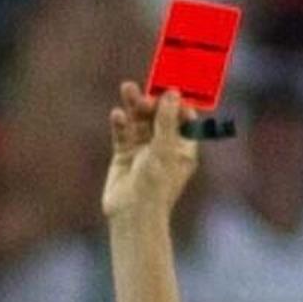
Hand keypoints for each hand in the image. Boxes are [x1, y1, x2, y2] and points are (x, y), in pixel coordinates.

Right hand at [102, 80, 200, 228]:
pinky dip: (121, 123)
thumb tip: (172, 92)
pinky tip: (117, 115)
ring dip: (134, 106)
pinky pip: (123, 134)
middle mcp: (164, 148)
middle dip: (152, 102)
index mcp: (183, 148)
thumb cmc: (156, 186)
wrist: (132, 215)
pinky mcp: (124, 156)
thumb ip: (167, 120)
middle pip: (159, 116)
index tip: (169, 86)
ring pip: (139, 122)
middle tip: (144, 93)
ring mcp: (143, 151)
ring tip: (127, 88)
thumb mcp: (164, 149)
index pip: (184, 118)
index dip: (177, 102)